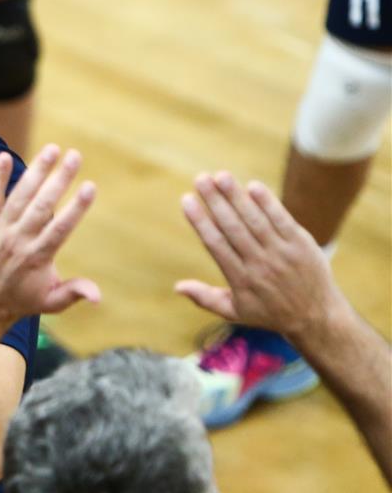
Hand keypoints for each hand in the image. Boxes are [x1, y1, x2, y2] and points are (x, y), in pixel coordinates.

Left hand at [0, 145, 98, 323]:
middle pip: (41, 206)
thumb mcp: (51, 302)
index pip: (60, 228)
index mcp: (37, 257)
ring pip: (19, 197)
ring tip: (52, 150)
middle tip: (75, 156)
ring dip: (35, 171)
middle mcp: (18, 240)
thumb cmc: (23, 299)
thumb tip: (99, 297)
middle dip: (59, 180)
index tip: (90, 186)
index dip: (76, 207)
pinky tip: (4, 156)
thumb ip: (74, 292)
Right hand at [175, 173, 343, 338]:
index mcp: (240, 279)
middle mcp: (259, 264)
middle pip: (233, 227)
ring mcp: (281, 252)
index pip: (215, 244)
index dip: (200, 220)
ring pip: (255, 219)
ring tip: (221, 175)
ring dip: (237, 196)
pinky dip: (268, 203)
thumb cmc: (270, 313)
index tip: (186, 200)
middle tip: (200, 179)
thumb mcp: (235, 312)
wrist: (316, 317)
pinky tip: (253, 186)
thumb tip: (177, 287)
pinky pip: (282, 219)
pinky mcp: (301, 244)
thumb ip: (205, 298)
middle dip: (215, 201)